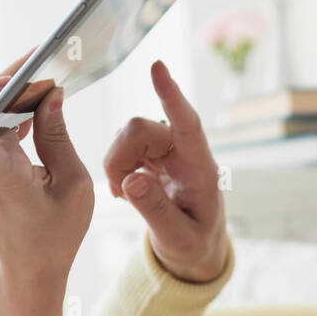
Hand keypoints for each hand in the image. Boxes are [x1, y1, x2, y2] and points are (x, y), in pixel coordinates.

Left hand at [0, 51, 93, 289]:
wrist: (26, 274)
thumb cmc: (52, 237)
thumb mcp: (72, 186)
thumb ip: (59, 137)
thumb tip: (51, 96)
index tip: (20, 75)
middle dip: (6, 83)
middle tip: (40, 65)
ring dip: (8, 98)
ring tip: (41, 83)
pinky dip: (10, 115)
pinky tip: (36, 110)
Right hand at [103, 60, 228, 282]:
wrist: (194, 248)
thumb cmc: (194, 244)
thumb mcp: (178, 239)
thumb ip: (155, 212)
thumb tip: (130, 181)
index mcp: (201, 169)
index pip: (188, 125)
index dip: (172, 97)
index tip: (158, 68)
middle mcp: (185, 152)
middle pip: (140, 129)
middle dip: (119, 157)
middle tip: (119, 193)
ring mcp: (167, 150)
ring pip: (126, 135)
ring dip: (115, 163)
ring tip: (125, 195)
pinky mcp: (152, 154)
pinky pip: (122, 145)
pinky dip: (115, 166)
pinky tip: (126, 190)